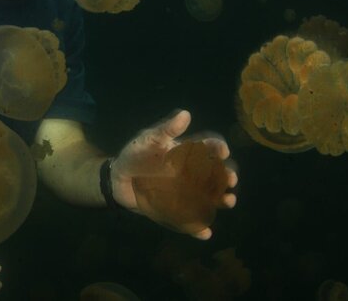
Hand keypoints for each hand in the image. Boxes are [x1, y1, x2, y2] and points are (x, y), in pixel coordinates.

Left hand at [109, 110, 237, 239]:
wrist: (117, 178)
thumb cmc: (134, 155)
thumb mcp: (148, 139)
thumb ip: (166, 130)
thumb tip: (186, 114)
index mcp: (186, 153)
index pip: (208, 148)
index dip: (218, 148)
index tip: (222, 151)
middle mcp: (190, 173)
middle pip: (215, 174)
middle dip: (227, 176)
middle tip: (230, 179)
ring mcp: (185, 192)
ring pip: (210, 197)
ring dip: (222, 200)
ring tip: (228, 201)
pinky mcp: (175, 209)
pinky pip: (190, 220)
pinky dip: (199, 228)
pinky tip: (205, 232)